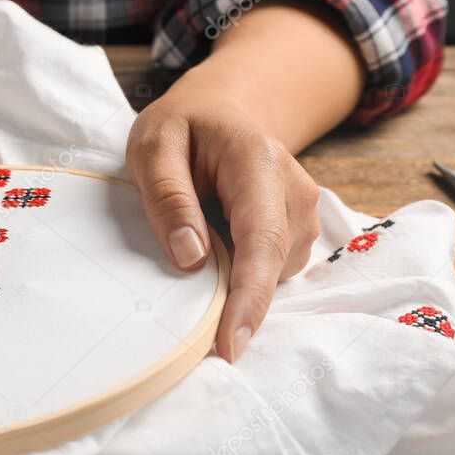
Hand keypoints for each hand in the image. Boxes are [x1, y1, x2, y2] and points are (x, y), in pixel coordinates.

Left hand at [126, 63, 320, 361]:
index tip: (230, 345)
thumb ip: (169, 197)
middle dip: (235, 303)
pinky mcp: (296, 230)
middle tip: (188, 316)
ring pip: (272, 272)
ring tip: (196, 237)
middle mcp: (294, 190)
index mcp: (259, 162)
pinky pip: (269, 268)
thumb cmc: (182, 127)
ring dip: (233, 279)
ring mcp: (302, 212)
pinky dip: (239, 271)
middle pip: (271, 265)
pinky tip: (215, 245)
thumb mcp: (153, 147)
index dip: (248, 299)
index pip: (261, 241)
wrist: (220, 110)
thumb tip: (191, 258)